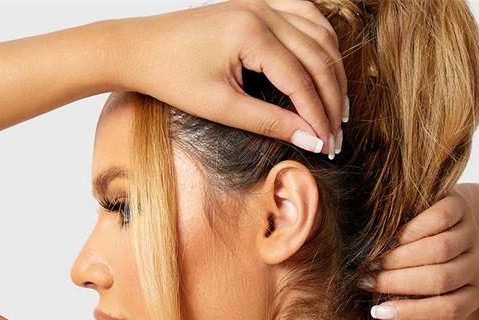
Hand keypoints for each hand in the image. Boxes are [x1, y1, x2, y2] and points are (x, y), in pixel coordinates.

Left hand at [124, 1, 347, 156]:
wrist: (141, 48)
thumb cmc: (173, 77)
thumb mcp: (222, 108)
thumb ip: (269, 123)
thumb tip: (310, 140)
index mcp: (251, 34)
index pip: (302, 80)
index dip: (319, 117)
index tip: (329, 146)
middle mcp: (263, 11)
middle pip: (320, 57)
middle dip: (332, 100)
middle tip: (336, 136)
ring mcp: (263, 3)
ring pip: (320, 35)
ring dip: (334, 72)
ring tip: (336, 109)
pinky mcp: (259, 4)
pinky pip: (306, 17)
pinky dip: (322, 43)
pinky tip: (325, 68)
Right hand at [358, 190, 478, 319]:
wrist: (445, 225)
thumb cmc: (426, 271)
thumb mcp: (424, 298)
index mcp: (476, 293)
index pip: (450, 310)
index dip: (412, 313)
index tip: (378, 312)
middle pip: (441, 279)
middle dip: (399, 283)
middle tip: (368, 282)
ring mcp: (473, 234)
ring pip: (438, 250)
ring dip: (399, 258)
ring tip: (374, 262)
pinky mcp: (461, 207)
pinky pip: (438, 220)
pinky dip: (411, 230)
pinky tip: (391, 238)